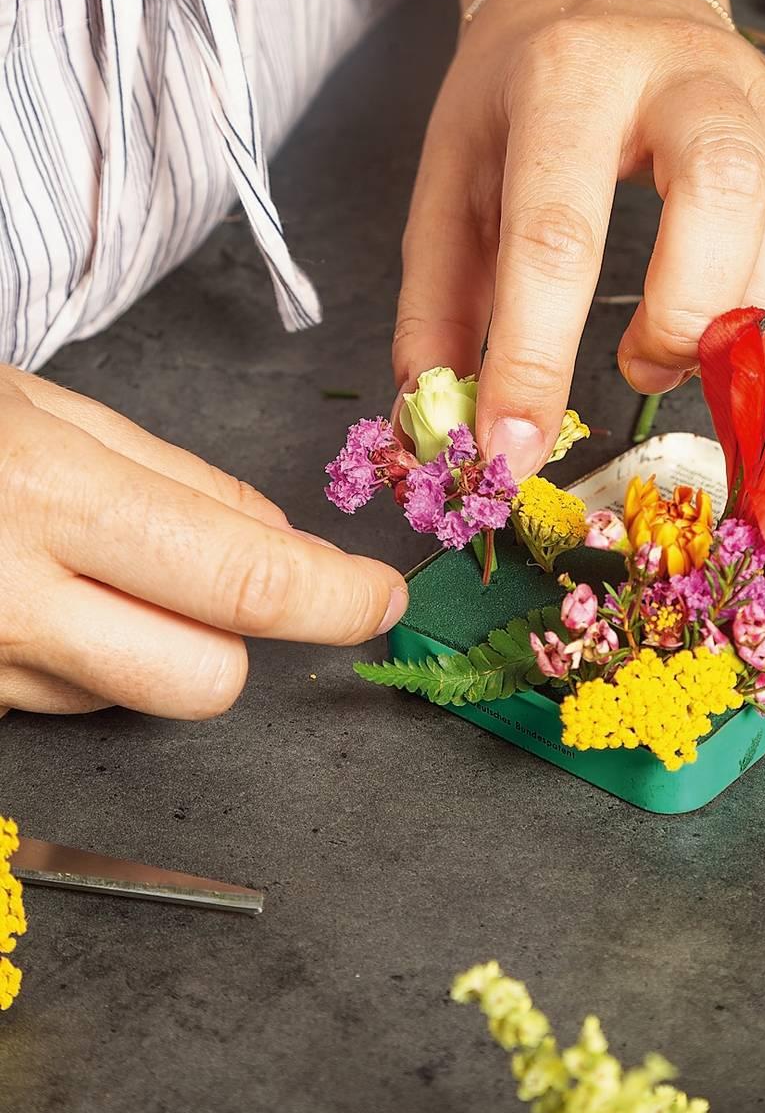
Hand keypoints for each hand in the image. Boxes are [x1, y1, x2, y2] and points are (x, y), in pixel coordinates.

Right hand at [0, 368, 406, 718]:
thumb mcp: (49, 409)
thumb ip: (176, 477)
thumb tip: (280, 541)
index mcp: (56, 498)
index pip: (244, 581)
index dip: (334, 597)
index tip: (380, 595)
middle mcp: (20, 603)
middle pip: (209, 679)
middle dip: (236, 634)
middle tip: (202, 571)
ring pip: (139, 700)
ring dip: (152, 646)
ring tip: (87, 567)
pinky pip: (71, 703)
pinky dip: (85, 661)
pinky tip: (43, 598)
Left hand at [394, 0, 764, 477]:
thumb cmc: (519, 102)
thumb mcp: (450, 185)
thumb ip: (437, 308)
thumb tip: (448, 428)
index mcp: (564, 79)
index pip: (556, 233)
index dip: (535, 359)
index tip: (513, 451)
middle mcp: (678, 66)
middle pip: (724, 187)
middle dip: (688, 314)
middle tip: (643, 363)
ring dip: (757, 310)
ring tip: (694, 341)